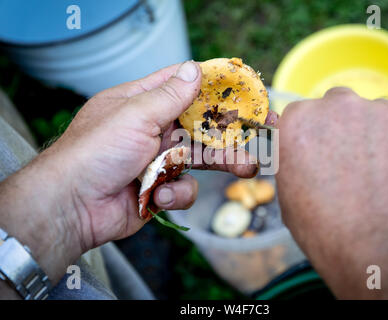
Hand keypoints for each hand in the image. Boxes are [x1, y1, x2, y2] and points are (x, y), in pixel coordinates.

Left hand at [0, 61, 275, 287]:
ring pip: (198, 159)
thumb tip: (193, 69)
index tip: (238, 87)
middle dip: (227, 130)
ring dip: (220, 163)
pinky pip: (183, 188)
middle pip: (198, 125)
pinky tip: (162, 195)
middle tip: (259, 131)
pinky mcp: (159, 189)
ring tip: (248, 168)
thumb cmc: (95, 152)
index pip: (180, 86)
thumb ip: (169, 95)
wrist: (72, 207)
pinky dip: (176, 193)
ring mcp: (156, 161)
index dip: (209, 85)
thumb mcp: (134, 115)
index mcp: (140, 104)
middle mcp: (150, 130)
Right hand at [276, 87, 387, 298]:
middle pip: (337, 105)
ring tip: (380, 174)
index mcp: (297, 121)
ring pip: (375, 115)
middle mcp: (335, 105)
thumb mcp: (288, 196)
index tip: (319, 154)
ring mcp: (378, 110)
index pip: (301, 115)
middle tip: (349, 162)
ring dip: (374, 135)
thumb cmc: (326, 229)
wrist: (379, 246)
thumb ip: (294, 163)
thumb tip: (306, 158)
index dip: (311, 137)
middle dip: (341, 127)